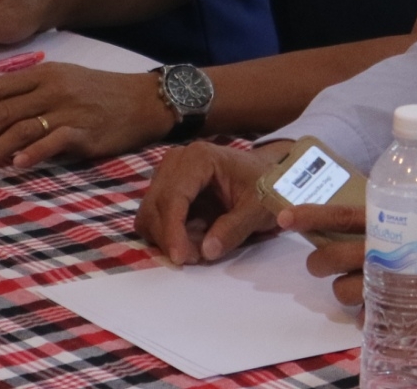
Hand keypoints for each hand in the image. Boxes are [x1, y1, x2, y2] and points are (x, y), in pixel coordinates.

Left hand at [0, 64, 174, 171]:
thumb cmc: (102, 93)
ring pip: (19, 129)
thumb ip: (33, 92)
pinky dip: (31, 153)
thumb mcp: (65, 80)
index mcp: (45, 73)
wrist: (144, 101)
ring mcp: (69, 109)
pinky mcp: (85, 131)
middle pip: (2, 111)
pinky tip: (16, 166)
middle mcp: (53, 88)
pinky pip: (52, 141)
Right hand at [135, 140, 292, 264]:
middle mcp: (177, 161)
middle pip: (155, 206)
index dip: (173, 231)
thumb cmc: (265, 186)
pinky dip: (167, 234)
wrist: (266, 174)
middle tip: (196, 258)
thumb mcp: (258, 209)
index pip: (173, 197)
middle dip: (170, 238)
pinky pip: (154, 217)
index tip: (180, 258)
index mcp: (200, 158)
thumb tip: (206, 251)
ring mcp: (168, 173)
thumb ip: (234, 229)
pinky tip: (191, 240)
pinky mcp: (166, 188)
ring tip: (197, 249)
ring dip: (167, 238)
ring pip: (149, 214)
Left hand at [283, 204, 416, 335]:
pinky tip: (383, 308)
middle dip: (317, 262)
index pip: (347, 214)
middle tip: (316, 266)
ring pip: (350, 291)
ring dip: (345, 292)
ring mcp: (405, 285)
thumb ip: (414, 213)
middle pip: (337, 257)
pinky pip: (374, 319)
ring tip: (355, 288)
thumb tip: (381, 211)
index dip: (312, 216)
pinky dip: (371, 315)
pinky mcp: (414, 314)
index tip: (284, 217)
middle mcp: (400, 250)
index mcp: (406, 220)